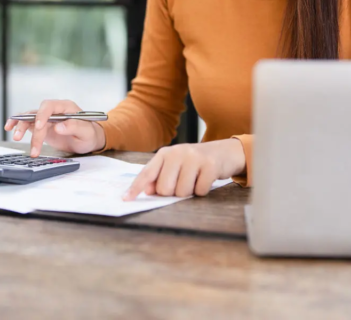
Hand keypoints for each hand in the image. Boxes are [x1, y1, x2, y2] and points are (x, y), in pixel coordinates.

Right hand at [4, 99, 105, 157]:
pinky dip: (19, 126)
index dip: (42, 115)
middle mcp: (54, 110)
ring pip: (30, 118)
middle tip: (29, 144)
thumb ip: (74, 127)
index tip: (39, 127)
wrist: (88, 140)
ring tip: (15, 137)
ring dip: (21, 127)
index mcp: (65, 107)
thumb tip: (59, 126)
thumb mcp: (86, 132)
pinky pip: (28, 124)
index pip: (49, 106)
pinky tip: (10, 128)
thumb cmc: (89, 134)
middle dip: (31, 128)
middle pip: (37, 114)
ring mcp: (47, 118)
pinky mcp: (42, 126)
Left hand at [123, 138, 245, 200]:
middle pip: (164, 188)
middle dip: (173, 192)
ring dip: (189, 192)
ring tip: (195, 180)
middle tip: (183, 183)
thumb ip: (160, 176)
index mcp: (165, 153)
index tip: (126, 198)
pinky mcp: (210, 166)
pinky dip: (203, 190)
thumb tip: (148, 190)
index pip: (147, 173)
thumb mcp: (176, 165)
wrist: (224, 151)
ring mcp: (194, 158)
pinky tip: (205, 179)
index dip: (136, 187)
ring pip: (182, 192)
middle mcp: (177, 153)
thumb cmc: (195, 162)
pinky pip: (199, 191)